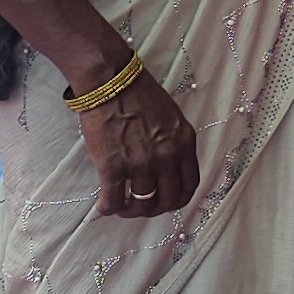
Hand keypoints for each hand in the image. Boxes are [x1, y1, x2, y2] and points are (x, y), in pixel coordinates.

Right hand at [80, 67, 199, 216]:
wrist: (111, 81)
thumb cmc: (138, 95)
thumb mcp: (172, 118)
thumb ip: (174, 143)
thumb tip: (168, 169)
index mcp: (184, 143)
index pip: (189, 185)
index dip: (176, 200)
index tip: (165, 201)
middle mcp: (167, 156)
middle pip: (168, 200)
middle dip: (154, 210)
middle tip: (141, 208)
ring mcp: (141, 163)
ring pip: (142, 205)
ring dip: (130, 211)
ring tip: (120, 207)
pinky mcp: (113, 166)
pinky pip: (114, 200)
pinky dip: (108, 209)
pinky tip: (104, 208)